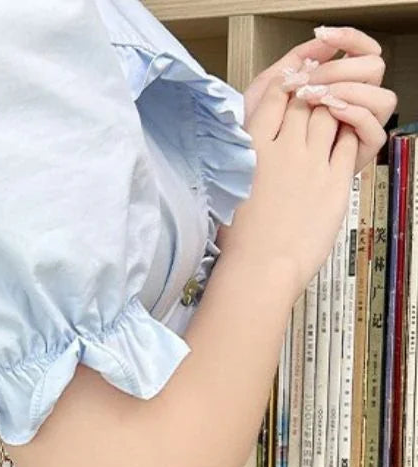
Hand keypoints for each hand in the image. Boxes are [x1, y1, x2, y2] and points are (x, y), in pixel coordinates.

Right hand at [220, 74, 356, 305]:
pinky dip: (347, 133)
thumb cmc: (237, 240)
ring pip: (329, 116)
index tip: (287, 89)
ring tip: (327, 118)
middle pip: (304, 102)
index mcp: (252, 149)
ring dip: (330, 111)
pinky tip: (340, 140)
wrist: (260, 269)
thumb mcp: (225, 190)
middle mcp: (284, 149)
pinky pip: (349, 141)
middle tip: (312, 98)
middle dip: (309, 95)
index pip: (273, 98)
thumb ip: (239, 160)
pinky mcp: (335, 180)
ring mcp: (313, 163)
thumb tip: (243, 147)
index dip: (283, 88)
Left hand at [245, 26, 394, 172]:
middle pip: (373, 69)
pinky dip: (356, 115)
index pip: (361, 51)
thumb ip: (292, 62)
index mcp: (334, 86)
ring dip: (350, 90)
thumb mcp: (264, 94)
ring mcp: (356, 129)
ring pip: (381, 98)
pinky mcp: (358, 154)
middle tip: (309, 80)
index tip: (325, 37)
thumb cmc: (253, 139)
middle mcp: (350, 104)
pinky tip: (332, 110)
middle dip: (341, 68)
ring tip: (316, 96)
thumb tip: (322, 39)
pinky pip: (374, 130)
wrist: (249, 180)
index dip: (350, 40)